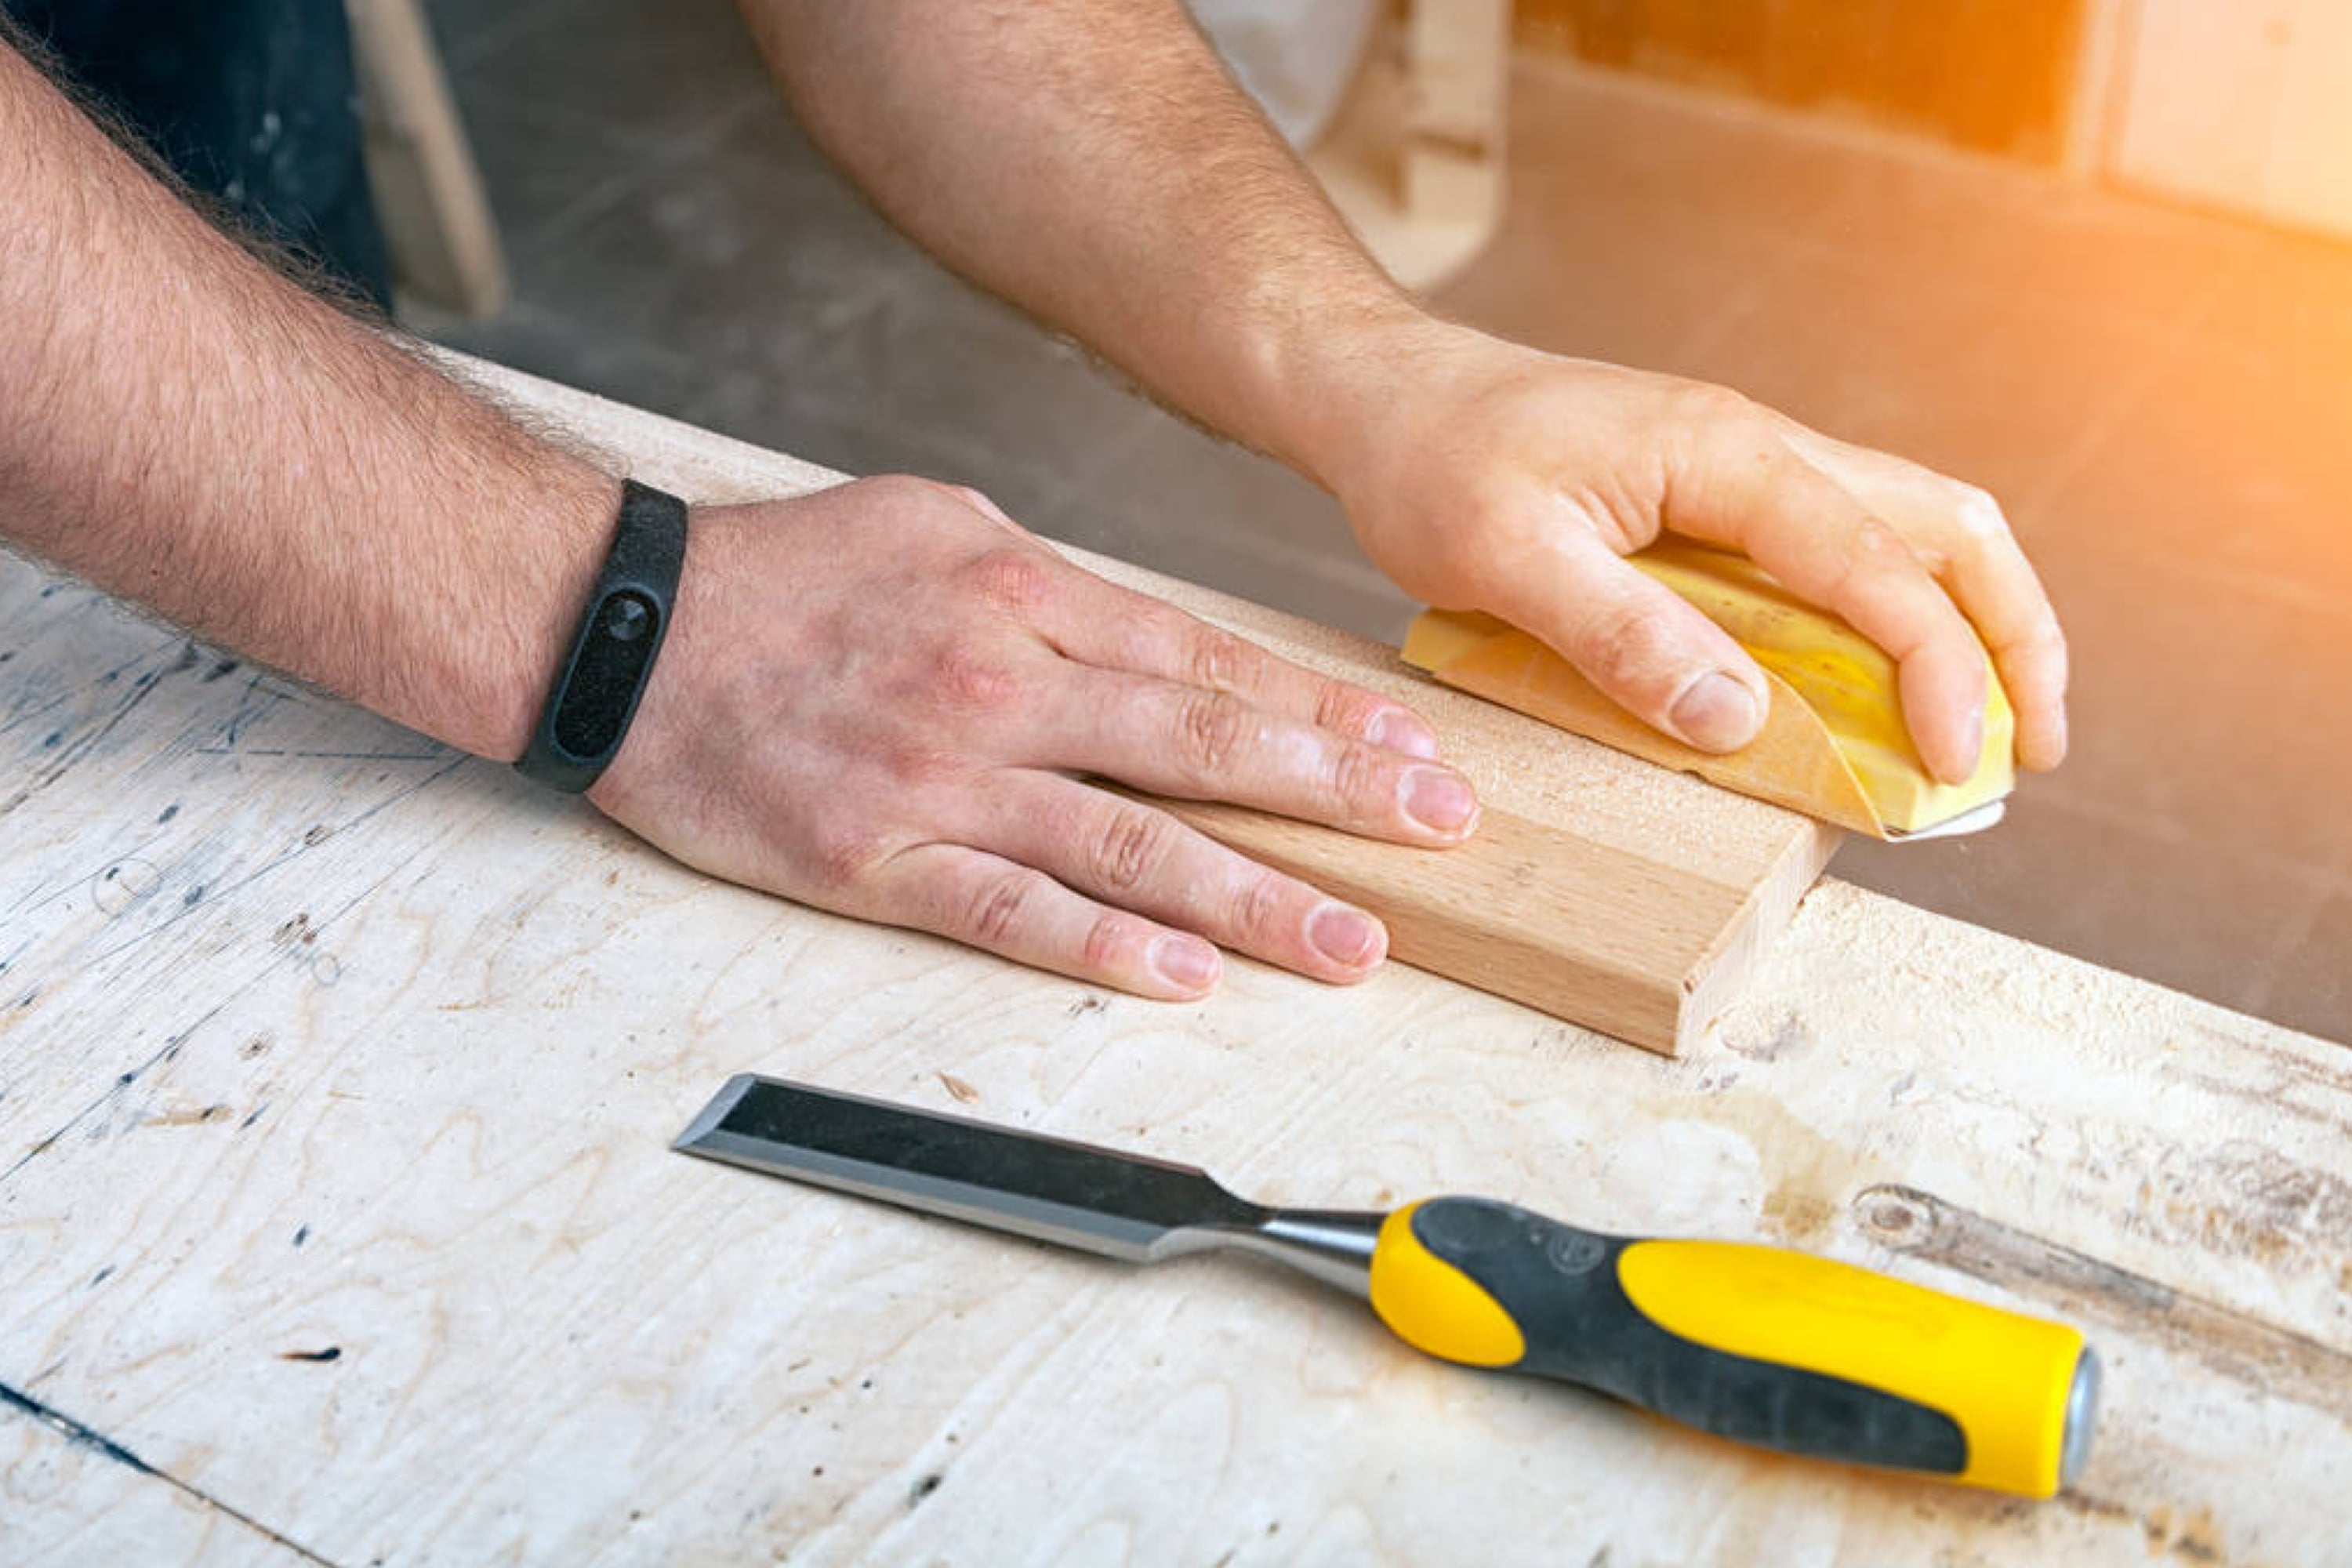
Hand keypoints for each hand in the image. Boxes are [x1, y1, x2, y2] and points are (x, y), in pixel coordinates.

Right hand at [588, 476, 1478, 996]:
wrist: (623, 626)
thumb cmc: (786, 575)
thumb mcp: (937, 527)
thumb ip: (1056, 589)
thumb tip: (1163, 643)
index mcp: (1022, 591)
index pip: (1206, 661)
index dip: (1320, 714)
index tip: (1411, 752)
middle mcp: (998, 682)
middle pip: (1199, 747)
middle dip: (1336, 796)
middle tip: (1440, 835)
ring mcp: (939, 778)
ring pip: (1126, 845)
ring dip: (1252, 897)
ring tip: (1352, 941)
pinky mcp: (874, 860)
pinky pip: (1007, 911)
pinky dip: (1099, 948)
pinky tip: (1184, 978)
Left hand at [1303, 319, 2067, 782]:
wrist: (1384, 395)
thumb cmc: (1430, 462)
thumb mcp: (1502, 558)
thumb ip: (1620, 636)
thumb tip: (1741, 719)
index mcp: (1726, 454)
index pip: (1875, 565)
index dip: (1936, 668)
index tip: (1955, 765)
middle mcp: (1759, 448)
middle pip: (1945, 527)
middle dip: (2012, 636)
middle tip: (2028, 749)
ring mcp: (1745, 468)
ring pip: (1911, 529)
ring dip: (1967, 622)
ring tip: (1985, 727)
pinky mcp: (1719, 497)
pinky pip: (1841, 549)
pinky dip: (1892, 614)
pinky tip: (1878, 685)